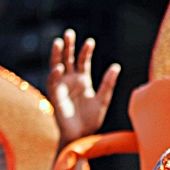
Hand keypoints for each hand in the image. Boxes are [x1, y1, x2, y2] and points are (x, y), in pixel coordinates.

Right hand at [47, 29, 119, 146]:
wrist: (81, 136)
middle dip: (68, 46)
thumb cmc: (92, 120)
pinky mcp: (55, 96)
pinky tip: (59, 67)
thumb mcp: (103, 99)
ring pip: (57, 66)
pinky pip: (52, 82)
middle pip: (68, 59)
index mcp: (83, 80)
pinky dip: (55, 74)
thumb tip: (116, 66)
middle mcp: (71, 81)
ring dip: (57, 55)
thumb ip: (108, 83)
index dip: (85, 51)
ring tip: (59, 42)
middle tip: (69, 33)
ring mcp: (62, 87)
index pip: (83, 61)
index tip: (90, 41)